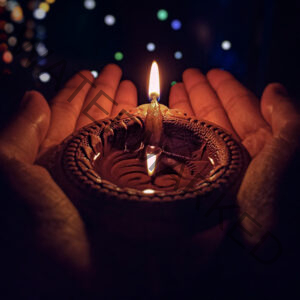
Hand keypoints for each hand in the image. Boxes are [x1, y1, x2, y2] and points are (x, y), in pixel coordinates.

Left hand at [0, 64, 137, 293]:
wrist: (84, 296)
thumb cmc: (43, 243)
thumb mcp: (14, 183)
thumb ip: (18, 138)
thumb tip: (34, 96)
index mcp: (58, 164)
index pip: (69, 117)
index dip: (79, 93)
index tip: (91, 71)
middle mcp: (90, 170)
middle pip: (102, 125)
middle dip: (110, 97)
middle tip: (121, 72)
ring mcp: (121, 183)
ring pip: (128, 139)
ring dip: (134, 114)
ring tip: (141, 91)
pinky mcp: (146, 198)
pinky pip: (153, 160)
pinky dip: (160, 141)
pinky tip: (167, 123)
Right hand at [169, 69, 299, 245]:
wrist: (256, 260)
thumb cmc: (277, 206)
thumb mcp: (289, 155)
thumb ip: (286, 119)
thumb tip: (272, 87)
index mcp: (264, 147)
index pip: (242, 108)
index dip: (226, 88)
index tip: (210, 71)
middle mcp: (238, 157)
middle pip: (217, 117)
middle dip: (201, 95)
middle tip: (184, 76)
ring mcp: (216, 170)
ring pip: (198, 134)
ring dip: (186, 111)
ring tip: (172, 93)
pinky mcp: (196, 185)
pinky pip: (184, 154)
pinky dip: (175, 137)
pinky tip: (165, 123)